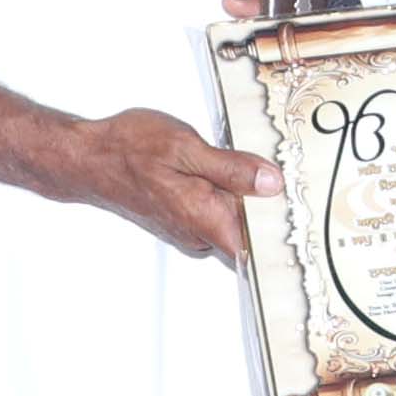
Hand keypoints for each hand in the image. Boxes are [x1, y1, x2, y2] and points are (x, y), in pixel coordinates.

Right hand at [45, 104, 273, 266]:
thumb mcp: (186, 146)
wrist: (88, 159)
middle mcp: (199, 234)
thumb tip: (270, 182)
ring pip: (235, 222)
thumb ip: (232, 167)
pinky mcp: (184, 221)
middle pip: (252, 234)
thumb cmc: (128, 150)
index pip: (258, 249)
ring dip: (250, 201)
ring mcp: (191, 231)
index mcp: (205, 219)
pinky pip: (219, 215)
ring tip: (264, 171)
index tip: (306, 223)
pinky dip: (230, 197)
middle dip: (272, 211)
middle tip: (290, 181)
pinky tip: (232, 173)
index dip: (285, 238)